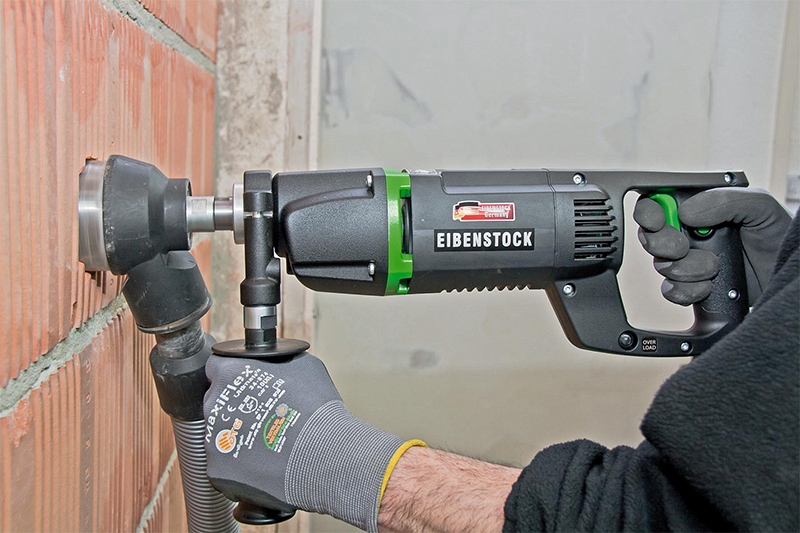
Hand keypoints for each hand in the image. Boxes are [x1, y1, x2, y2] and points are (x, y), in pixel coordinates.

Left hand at [202, 352, 422, 532]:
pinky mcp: (217, 470)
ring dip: (238, 435)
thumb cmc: (316, 409)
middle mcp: (214, 405)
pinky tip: (264, 461)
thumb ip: (276, 361)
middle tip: (263, 415)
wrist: (324, 455)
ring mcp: (213, 440)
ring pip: (220, 434)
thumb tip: (274, 363)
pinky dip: (240, 464)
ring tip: (266, 442)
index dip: (234, 375)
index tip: (246, 385)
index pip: (217, 367)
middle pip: (218, 402)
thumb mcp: (303, 365)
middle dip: (236, 407)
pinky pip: (225, 463)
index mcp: (230, 374)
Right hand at [635, 188, 791, 304]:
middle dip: (662, 243)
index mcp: (700, 208)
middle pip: (650, 236)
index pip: (658, 203)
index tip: (656, 220)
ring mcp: (689, 262)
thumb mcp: (759, 207)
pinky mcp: (692, 288)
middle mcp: (689, 234)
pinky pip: (671, 292)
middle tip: (683, 247)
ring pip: (662, 266)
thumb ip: (724, 200)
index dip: (648, 211)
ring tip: (714, 267)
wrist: (788, 279)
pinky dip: (687, 291)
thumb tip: (685, 212)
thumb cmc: (779, 238)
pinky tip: (708, 287)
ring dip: (687, 269)